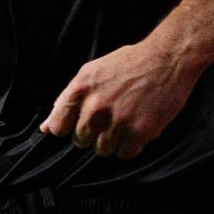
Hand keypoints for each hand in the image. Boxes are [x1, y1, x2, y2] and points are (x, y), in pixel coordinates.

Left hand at [39, 36, 206, 159]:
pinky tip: (136, 129)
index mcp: (80, 89)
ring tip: (124, 122)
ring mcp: (117, 121)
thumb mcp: (91, 72)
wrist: (167, 59)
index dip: (67, 129)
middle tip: (109, 119)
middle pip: (81, 141)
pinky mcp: (139, 132)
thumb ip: (67, 100)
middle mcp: (96, 107)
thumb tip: (46, 128)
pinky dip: (130, 147)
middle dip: (92, 134)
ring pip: (102, 150)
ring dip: (112, 141)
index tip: (77, 125)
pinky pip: (125, 154)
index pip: (58, 127)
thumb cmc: (128, 64)